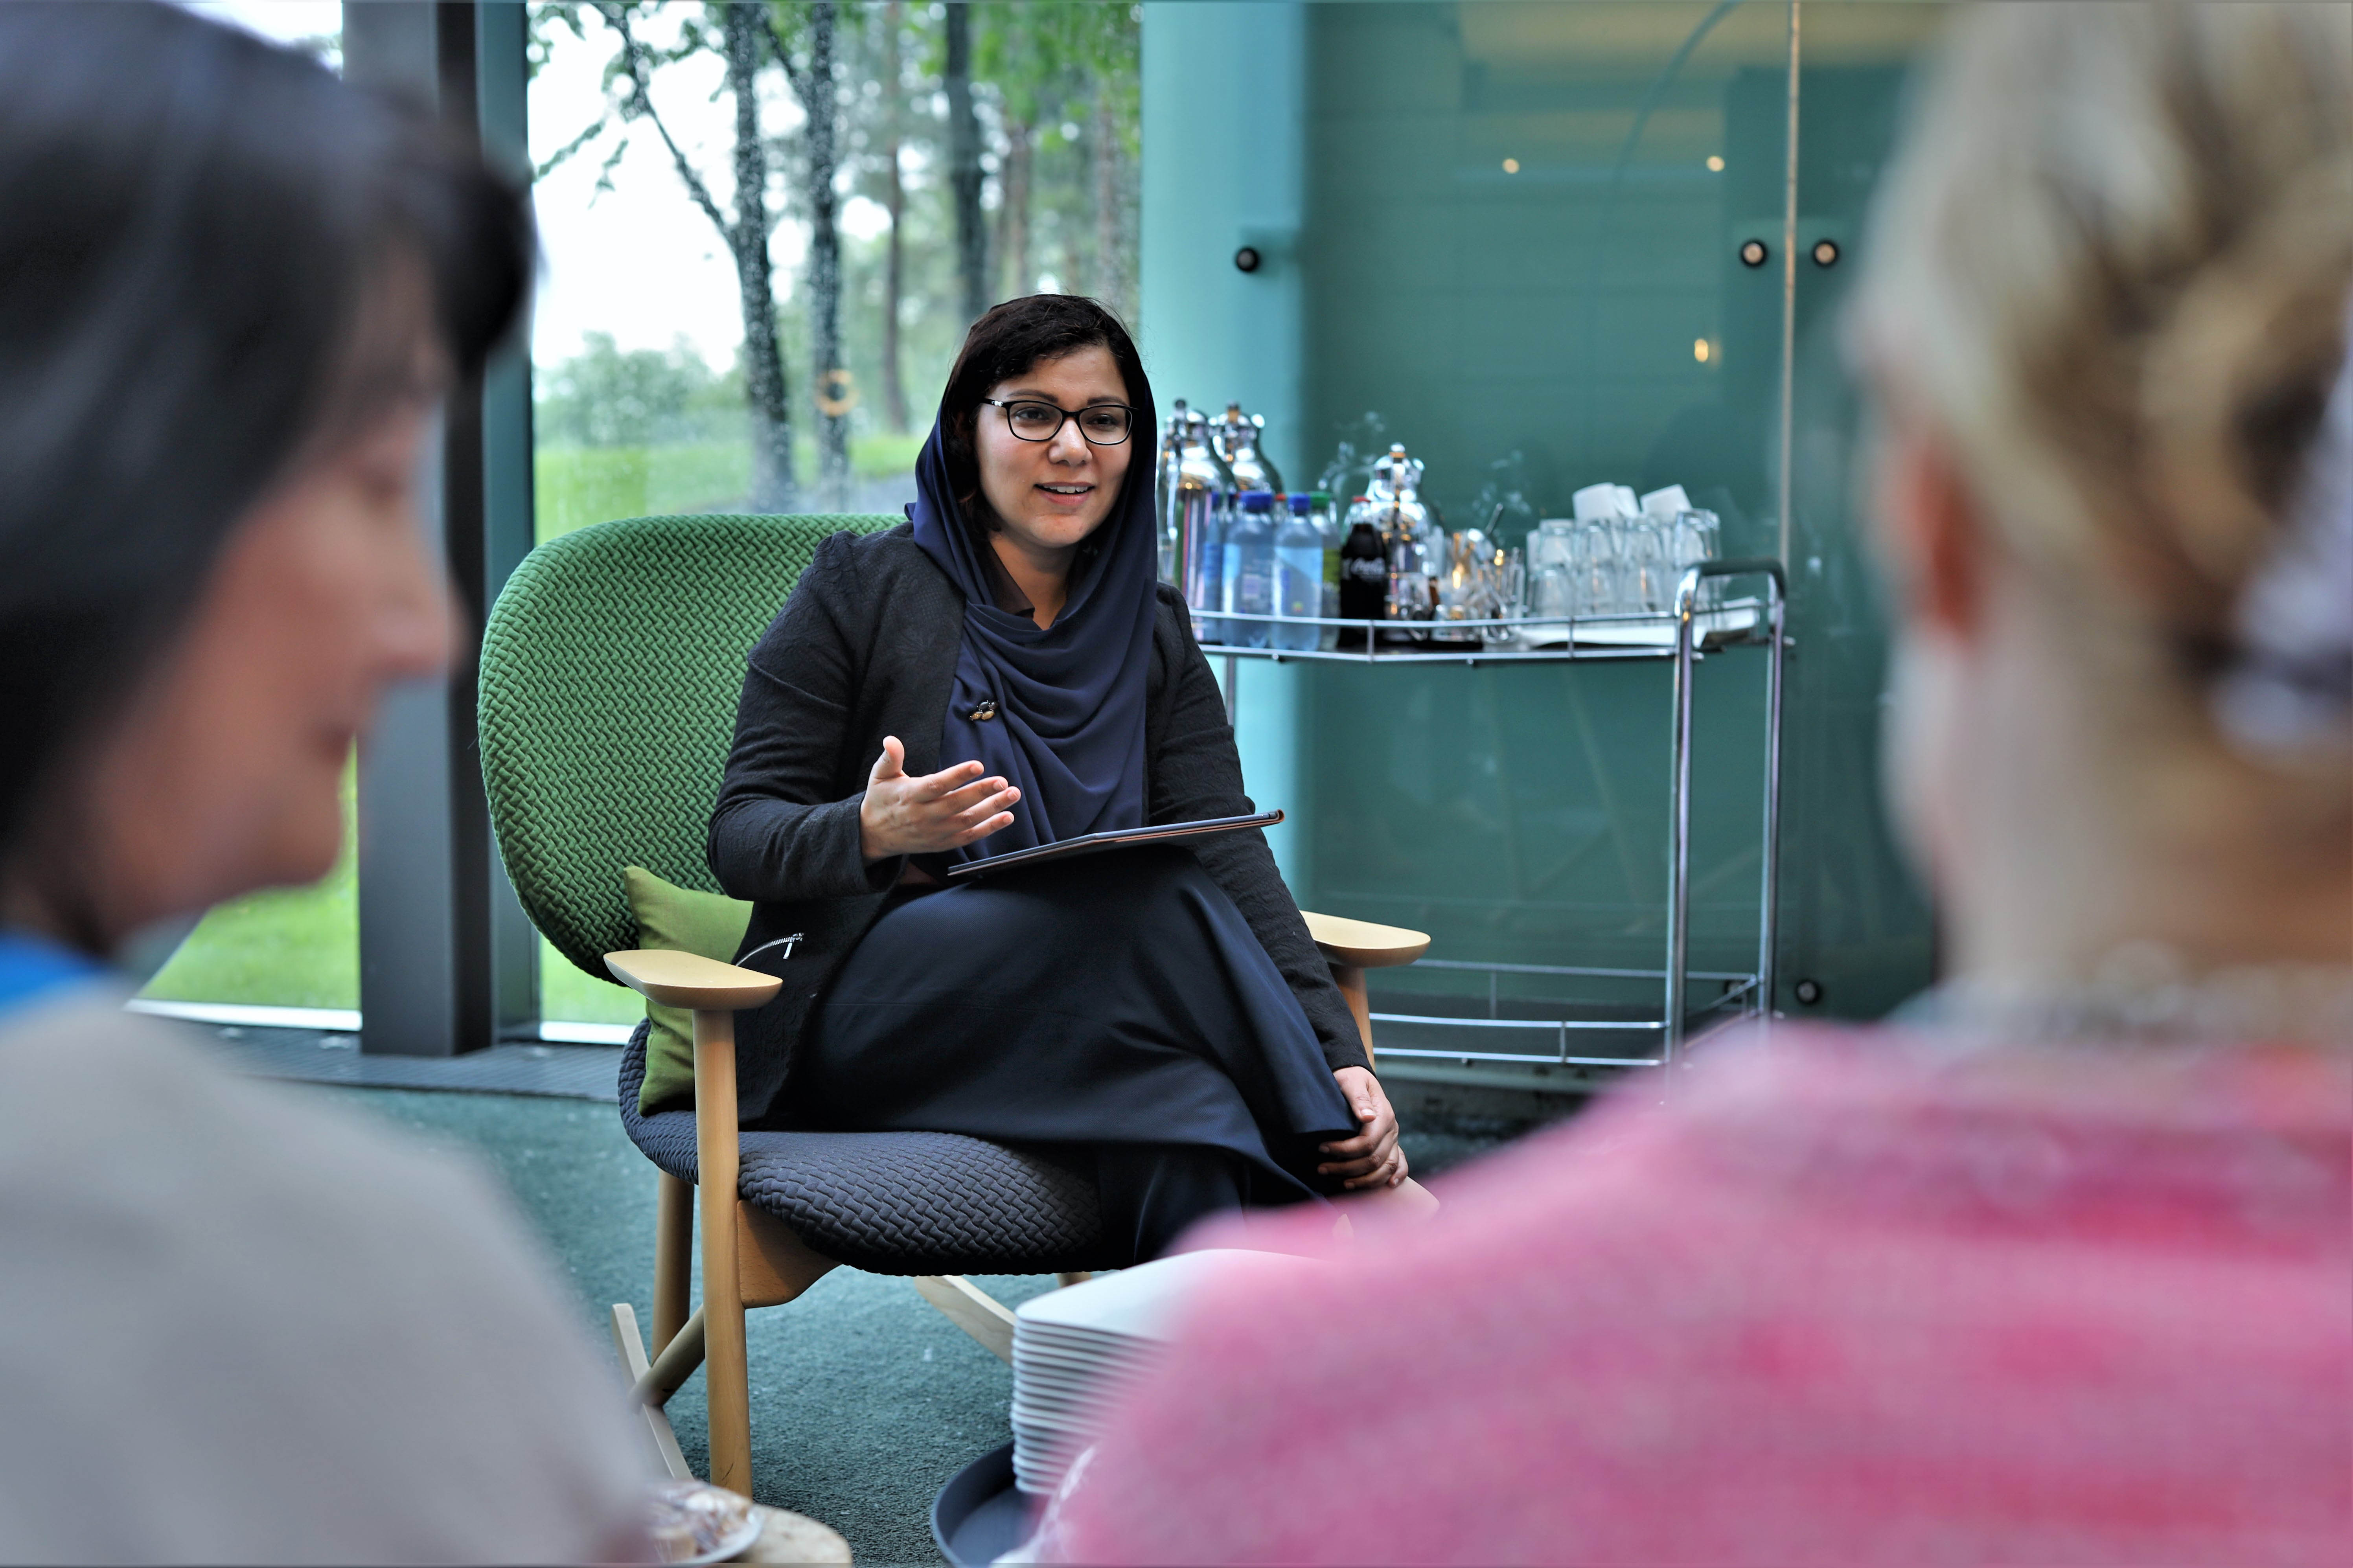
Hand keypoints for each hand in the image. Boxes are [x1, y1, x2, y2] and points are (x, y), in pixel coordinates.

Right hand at [858, 735, 1018, 860]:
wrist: (875, 835)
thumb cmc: (881, 800)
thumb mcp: (879, 777)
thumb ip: (889, 758)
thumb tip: (891, 740)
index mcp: (910, 796)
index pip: (936, 785)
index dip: (957, 776)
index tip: (977, 765)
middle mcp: (924, 816)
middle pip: (956, 805)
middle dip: (981, 793)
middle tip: (1002, 781)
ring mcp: (935, 832)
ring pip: (967, 821)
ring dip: (993, 809)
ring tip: (1012, 794)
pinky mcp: (943, 843)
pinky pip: (969, 837)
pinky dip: (989, 828)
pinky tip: (1007, 817)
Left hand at [1319, 1065, 1405, 1190]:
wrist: (1356, 1076)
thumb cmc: (1350, 1078)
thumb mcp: (1351, 1081)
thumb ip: (1358, 1098)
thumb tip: (1367, 1117)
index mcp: (1383, 1115)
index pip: (1366, 1143)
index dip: (1344, 1150)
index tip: (1322, 1148)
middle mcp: (1392, 1130)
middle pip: (1374, 1160)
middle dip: (1347, 1168)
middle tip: (1322, 1168)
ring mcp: (1393, 1139)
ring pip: (1386, 1168)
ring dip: (1365, 1180)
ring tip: (1343, 1183)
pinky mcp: (1392, 1144)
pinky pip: (1399, 1164)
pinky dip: (1395, 1177)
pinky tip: (1387, 1187)